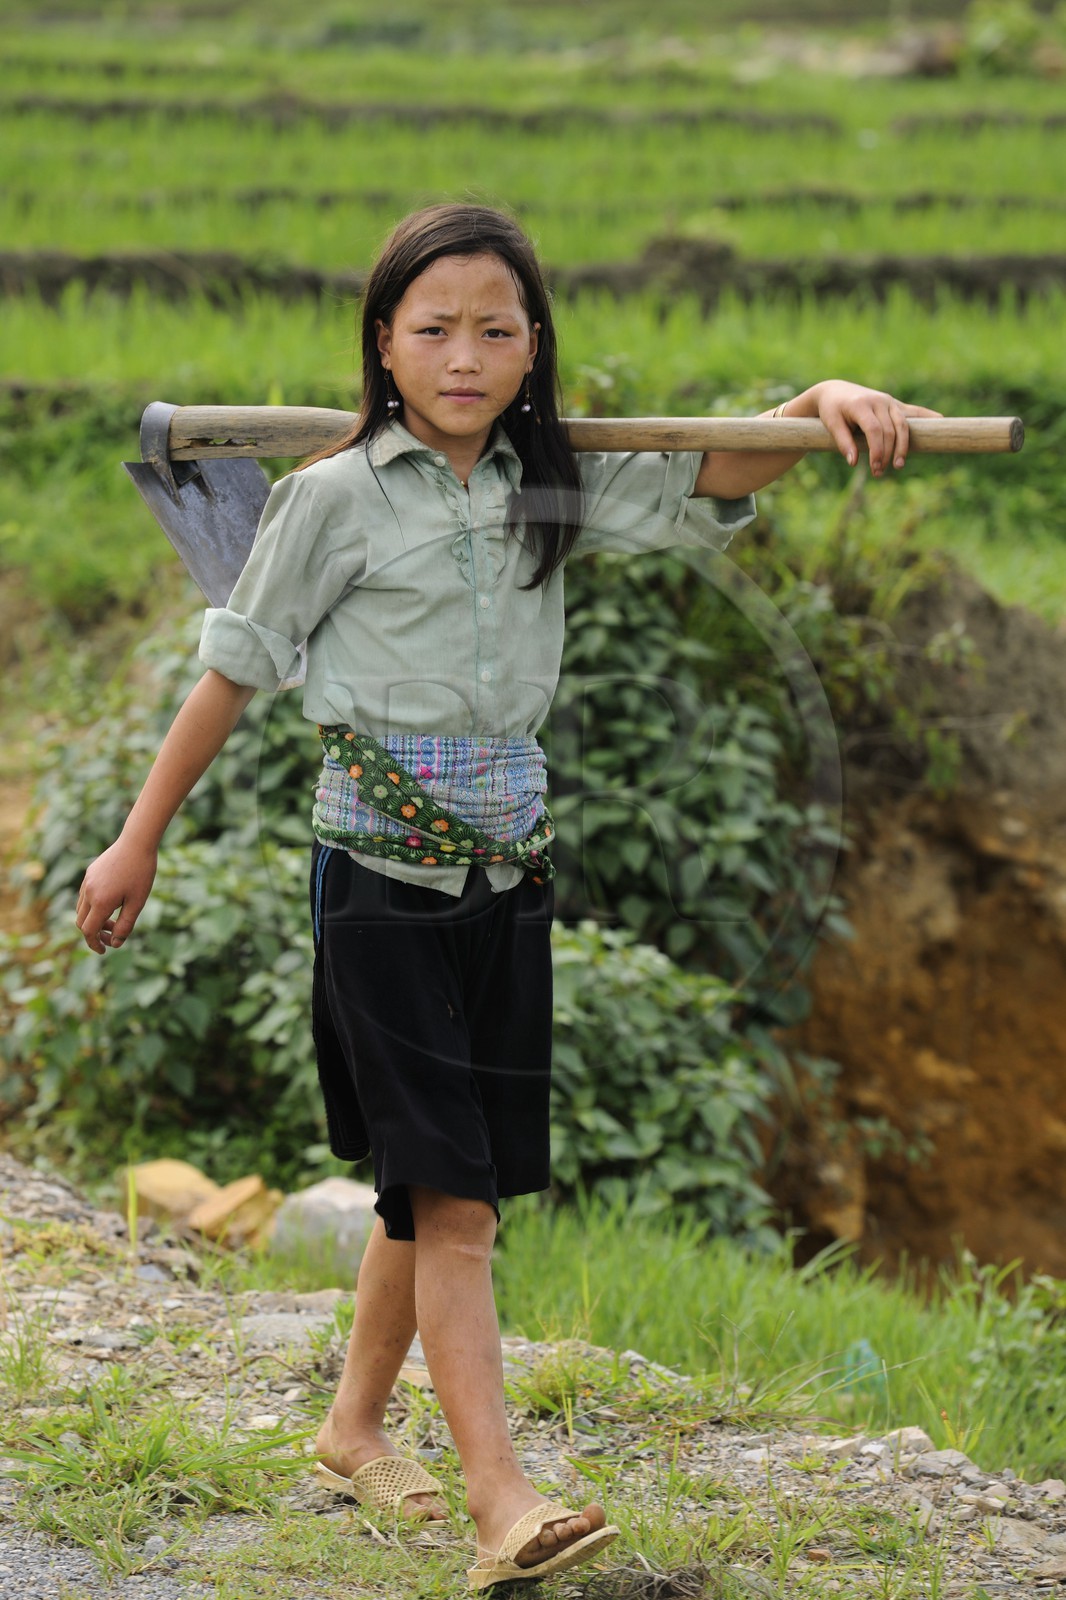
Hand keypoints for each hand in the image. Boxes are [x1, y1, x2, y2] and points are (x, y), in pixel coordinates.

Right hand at [75, 838, 156, 954]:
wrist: (137, 843)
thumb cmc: (141, 873)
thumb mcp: (137, 903)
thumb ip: (125, 925)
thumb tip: (115, 943)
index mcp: (100, 902)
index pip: (89, 931)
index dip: (95, 944)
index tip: (105, 950)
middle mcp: (89, 892)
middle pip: (82, 922)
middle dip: (94, 933)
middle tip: (112, 936)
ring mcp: (87, 882)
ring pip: (81, 909)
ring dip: (93, 919)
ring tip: (114, 919)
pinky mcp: (89, 873)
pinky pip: (84, 896)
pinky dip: (92, 906)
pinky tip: (111, 903)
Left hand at [809, 380, 942, 475]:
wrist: (835, 391)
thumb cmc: (831, 410)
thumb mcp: (831, 424)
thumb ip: (843, 443)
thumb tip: (854, 463)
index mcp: (861, 405)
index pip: (875, 430)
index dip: (877, 450)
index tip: (874, 468)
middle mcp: (878, 401)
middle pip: (890, 430)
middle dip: (888, 453)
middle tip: (879, 473)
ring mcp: (888, 402)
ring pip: (902, 424)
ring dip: (903, 446)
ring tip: (899, 465)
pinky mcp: (894, 404)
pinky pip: (913, 411)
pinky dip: (927, 416)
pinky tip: (941, 421)